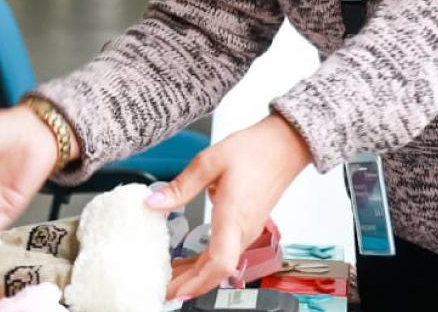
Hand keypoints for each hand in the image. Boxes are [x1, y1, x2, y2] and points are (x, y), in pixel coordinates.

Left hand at [148, 115, 312, 300]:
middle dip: (189, 285)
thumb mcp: (209, 161)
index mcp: (234, 215)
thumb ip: (180, 186)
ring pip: (220, 264)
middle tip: (162, 291)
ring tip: (168, 280)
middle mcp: (243, 229)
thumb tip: (153, 202)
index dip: (200, 281)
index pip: (221, 261)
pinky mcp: (246, 227)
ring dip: (195, 276)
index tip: (179, 291)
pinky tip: (186, 262)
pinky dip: (204, 263)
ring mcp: (247, 230)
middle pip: (217, 270)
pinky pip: (224, 253)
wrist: (284, 145)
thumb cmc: (255, 150)